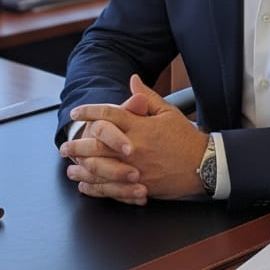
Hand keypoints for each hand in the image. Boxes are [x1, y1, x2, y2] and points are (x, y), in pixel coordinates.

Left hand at [61, 74, 208, 203]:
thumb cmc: (186, 138)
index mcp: (140, 127)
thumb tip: (132, 80)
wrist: (204, 164)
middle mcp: (134, 147)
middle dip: (78, 144)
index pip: (108, 115)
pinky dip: (96, 187)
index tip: (76, 112)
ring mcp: (135, 168)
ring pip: (101, 168)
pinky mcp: (139, 186)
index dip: (89, 112)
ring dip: (82, 167)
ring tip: (70, 166)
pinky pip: (111, 188)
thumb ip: (147, 97)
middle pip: (98, 144)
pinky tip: (85, 185)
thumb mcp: (168, 112)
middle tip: (64, 146)